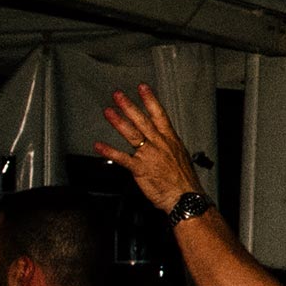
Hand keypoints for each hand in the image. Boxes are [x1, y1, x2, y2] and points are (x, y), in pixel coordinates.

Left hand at [95, 86, 204, 210]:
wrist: (186, 197)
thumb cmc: (184, 181)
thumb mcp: (180, 158)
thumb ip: (167, 148)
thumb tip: (161, 144)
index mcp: (170, 140)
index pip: (159, 115)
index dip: (150, 100)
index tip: (143, 88)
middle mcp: (160, 144)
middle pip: (143, 120)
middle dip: (129, 106)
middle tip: (118, 95)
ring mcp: (150, 155)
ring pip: (132, 134)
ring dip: (119, 122)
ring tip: (108, 112)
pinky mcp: (141, 168)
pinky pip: (122, 158)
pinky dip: (109, 151)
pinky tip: (99, 146)